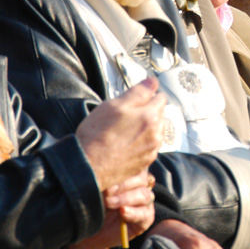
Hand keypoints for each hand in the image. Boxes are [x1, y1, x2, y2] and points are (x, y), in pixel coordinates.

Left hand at [67, 174, 155, 248]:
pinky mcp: (146, 218)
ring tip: (109, 203)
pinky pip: (145, 214)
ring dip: (126, 198)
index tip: (106, 175)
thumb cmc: (90, 206)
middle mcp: (138, 186)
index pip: (133, 165)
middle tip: (106, 192)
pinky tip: (122, 212)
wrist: (88, 232)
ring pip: (144, 195)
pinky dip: (133, 213)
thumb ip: (102, 180)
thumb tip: (101, 171)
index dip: (122, 169)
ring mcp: (144, 202)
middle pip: (141, 178)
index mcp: (128, 174)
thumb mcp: (94, 190)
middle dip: (123, 184)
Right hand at [76, 78, 164, 192]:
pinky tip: (126, 142)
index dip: (148, 94)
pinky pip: (149, 146)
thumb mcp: (114, 105)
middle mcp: (155, 134)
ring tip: (125, 129)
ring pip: (156, 131)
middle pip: (160, 115)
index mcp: (150, 117)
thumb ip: (138, 92)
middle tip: (126, 114)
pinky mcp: (145, 162)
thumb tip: (152, 82)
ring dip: (146, 127)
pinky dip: (142, 142)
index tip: (138, 97)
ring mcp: (151, 150)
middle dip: (147, 111)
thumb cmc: (97, 136)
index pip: (160, 97)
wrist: (89, 166)